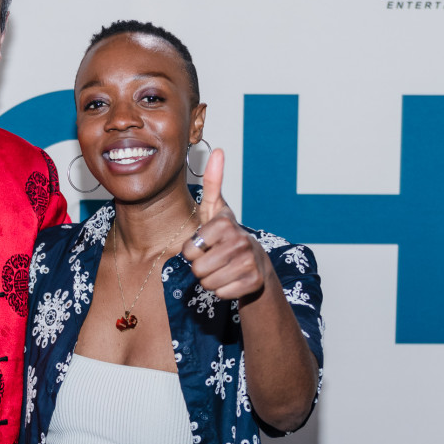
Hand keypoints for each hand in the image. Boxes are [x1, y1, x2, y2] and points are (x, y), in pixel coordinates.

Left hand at [182, 149, 265, 299]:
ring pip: (208, 283)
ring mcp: (249, 262)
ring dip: (211, 280)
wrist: (255, 261)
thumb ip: (213, 182)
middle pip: (198, 269)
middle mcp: (240, 240)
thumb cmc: (227, 235)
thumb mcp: (216, 209)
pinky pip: (222, 294)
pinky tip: (232, 279)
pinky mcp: (254, 281)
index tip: (205, 244)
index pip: (189, 250)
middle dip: (201, 268)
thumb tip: (217, 150)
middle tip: (214, 259)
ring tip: (222, 268)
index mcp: (225, 223)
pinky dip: (223, 290)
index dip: (193, 251)